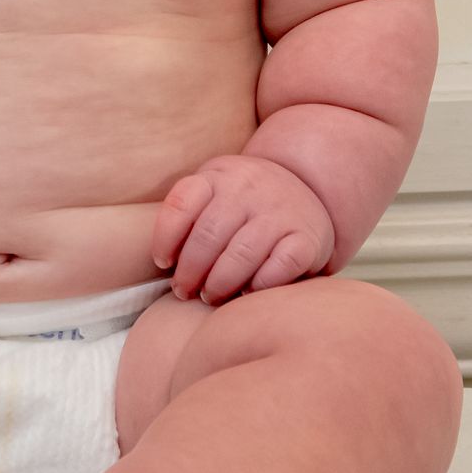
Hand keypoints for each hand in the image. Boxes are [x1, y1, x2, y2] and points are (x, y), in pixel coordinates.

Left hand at [149, 155, 334, 303]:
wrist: (307, 188)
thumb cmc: (245, 202)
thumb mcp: (214, 191)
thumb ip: (189, 215)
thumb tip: (164, 262)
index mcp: (218, 176)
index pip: (181, 203)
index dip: (165, 238)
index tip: (163, 262)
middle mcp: (250, 188)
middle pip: (209, 235)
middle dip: (190, 272)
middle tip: (184, 291)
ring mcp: (281, 211)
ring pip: (241, 255)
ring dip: (219, 284)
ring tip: (210, 297)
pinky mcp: (308, 238)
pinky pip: (279, 268)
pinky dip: (259, 286)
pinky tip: (248, 291)